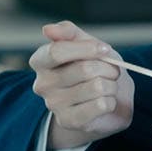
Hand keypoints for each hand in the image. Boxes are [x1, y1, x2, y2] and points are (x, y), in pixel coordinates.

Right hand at [29, 21, 134, 149]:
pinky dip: (111, 101)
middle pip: (84, 69)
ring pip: (96, 87)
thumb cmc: (96, 67)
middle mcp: (42, 84)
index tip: (105, 50)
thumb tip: (47, 29)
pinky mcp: (69, 121)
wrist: (109, 99)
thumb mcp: (86, 43)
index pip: (57, 51)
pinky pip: (101, 105)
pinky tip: (105, 102)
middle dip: (107, 68)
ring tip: (106, 88)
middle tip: (110, 72)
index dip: (88, 49)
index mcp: (41, 61)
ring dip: (111, 86)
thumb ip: (68, 32)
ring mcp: (54, 105)